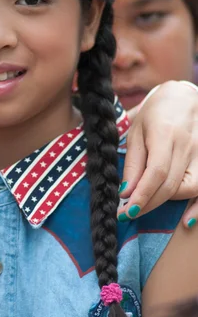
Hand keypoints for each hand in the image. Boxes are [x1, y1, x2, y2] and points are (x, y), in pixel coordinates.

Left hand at [117, 80, 197, 228]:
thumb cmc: (156, 113)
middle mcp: (188, 145)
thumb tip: (126, 193)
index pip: (156, 172)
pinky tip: (186, 219)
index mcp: (166, 133)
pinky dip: (197, 207)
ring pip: (190, 189)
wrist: (185, 97)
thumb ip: (133, 162)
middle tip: (128, 213)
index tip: (126, 210)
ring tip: (148, 203)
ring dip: (167, 202)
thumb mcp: (136, 131)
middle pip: (171, 184)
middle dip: (149, 204)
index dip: (142, 195)